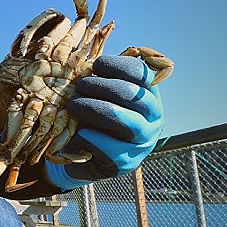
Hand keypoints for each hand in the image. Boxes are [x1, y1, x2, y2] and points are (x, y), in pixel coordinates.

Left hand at [46, 55, 164, 189]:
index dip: (119, 66)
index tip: (95, 65)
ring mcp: (143, 142)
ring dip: (96, 109)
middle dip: (102, 87)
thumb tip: (81, 63)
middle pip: (134, 95)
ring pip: (127, 121)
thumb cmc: (91, 117)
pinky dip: (92, 138)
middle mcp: (153, 117)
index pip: (142, 73)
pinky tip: (79, 133)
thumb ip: (96, 80)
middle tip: (79, 86)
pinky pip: (112, 149)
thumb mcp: (96, 95)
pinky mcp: (127, 163)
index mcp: (147, 94)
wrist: (82, 154)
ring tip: (73, 106)